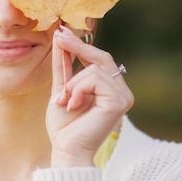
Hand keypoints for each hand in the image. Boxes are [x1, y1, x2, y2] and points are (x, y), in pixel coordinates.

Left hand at [45, 25, 133, 166]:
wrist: (65, 149)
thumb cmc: (64, 125)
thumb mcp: (62, 88)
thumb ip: (64, 65)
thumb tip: (61, 36)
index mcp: (110, 89)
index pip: (99, 59)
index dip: (81, 45)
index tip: (61, 32)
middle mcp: (121, 91)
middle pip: (102, 57)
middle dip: (78, 46)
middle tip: (58, 36)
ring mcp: (123, 96)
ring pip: (94, 69)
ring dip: (73, 83)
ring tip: (66, 101)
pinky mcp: (119, 102)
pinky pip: (95, 79)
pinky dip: (78, 89)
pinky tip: (73, 105)